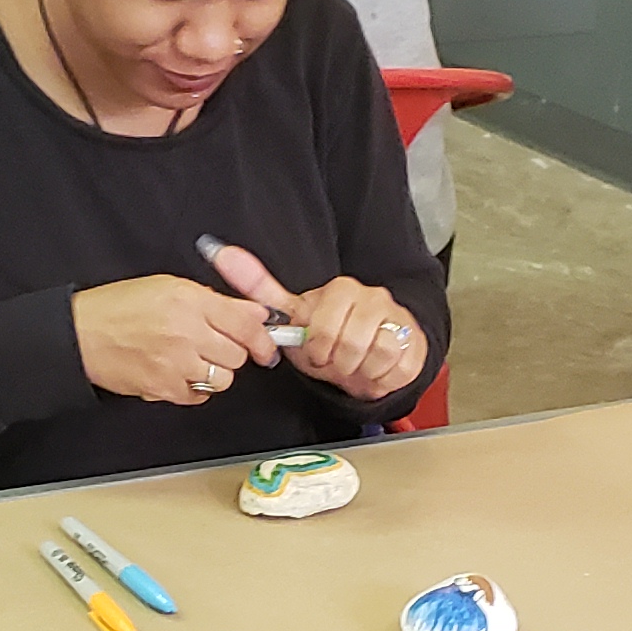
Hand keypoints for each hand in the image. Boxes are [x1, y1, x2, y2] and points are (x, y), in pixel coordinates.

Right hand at [72, 274, 279, 404]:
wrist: (80, 334)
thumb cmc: (117, 308)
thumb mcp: (167, 287)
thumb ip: (214, 300)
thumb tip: (253, 312)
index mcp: (189, 301)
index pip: (245, 322)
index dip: (261, 336)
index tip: (265, 343)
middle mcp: (186, 332)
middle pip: (238, 354)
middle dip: (233, 352)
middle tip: (216, 346)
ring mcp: (176, 363)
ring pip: (222, 379)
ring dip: (214, 372)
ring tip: (193, 359)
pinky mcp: (163, 388)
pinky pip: (198, 396)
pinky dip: (193, 389)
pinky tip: (178, 373)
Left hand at [206, 242, 426, 402]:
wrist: (371, 354)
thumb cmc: (330, 334)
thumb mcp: (293, 314)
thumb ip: (256, 286)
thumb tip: (216, 250)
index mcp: (342, 289)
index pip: (322, 327)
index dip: (316, 347)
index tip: (316, 349)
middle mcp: (374, 298)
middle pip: (348, 345)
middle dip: (335, 362)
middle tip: (334, 360)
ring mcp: (397, 320)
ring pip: (372, 357)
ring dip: (356, 372)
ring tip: (352, 366)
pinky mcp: (415, 345)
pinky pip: (394, 371)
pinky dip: (378, 380)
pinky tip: (372, 371)